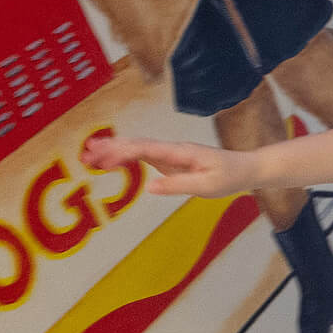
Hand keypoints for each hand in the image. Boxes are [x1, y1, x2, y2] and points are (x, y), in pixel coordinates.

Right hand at [83, 130, 252, 198]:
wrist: (247, 169)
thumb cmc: (230, 177)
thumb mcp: (208, 187)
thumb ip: (179, 186)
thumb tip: (150, 188)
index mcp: (182, 152)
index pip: (147, 149)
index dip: (123, 152)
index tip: (103, 158)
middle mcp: (173, 149)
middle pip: (137, 144)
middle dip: (111, 148)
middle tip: (85, 154)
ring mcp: (171, 154)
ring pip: (138, 148)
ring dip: (114, 151)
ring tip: (89, 156)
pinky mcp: (171, 160)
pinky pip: (143, 156)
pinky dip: (125, 157)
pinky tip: (111, 161)